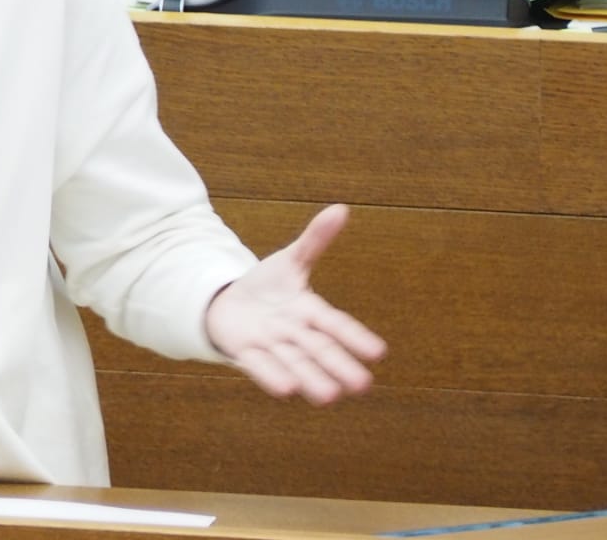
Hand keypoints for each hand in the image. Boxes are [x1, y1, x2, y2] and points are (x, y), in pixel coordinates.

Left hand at [205, 204, 386, 404]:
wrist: (228, 304)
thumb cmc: (268, 286)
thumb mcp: (290, 260)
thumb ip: (315, 240)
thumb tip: (341, 209)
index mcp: (309, 310)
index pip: (335, 323)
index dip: (354, 337)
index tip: (378, 352)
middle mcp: (295, 333)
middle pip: (319, 349)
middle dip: (338, 365)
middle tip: (362, 385)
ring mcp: (271, 345)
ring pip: (294, 363)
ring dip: (311, 378)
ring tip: (330, 396)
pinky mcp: (246, 353)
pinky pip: (260, 366)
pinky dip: (271, 375)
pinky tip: (286, 389)